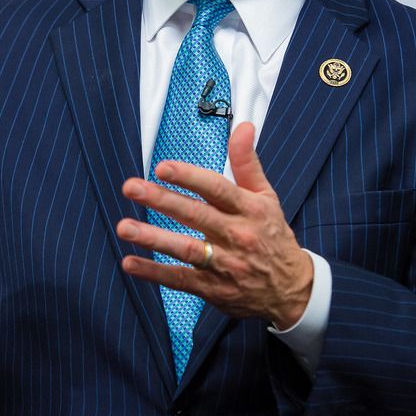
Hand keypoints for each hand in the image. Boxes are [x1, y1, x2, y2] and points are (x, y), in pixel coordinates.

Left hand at [116, 122, 312, 328]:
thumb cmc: (272, 235)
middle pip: (196, 216)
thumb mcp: (266, 197)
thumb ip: (247, 162)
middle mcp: (236, 235)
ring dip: (153, 238)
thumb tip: (242, 126)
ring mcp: (224, 264)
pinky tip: (130, 262)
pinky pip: (179, 279)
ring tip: (125, 227)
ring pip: (185, 249)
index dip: (189, 177)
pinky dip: (154, 272)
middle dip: (162, 200)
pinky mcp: (212, 288)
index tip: (163, 167)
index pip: (217, 189)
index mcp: (249, 209)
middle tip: (132, 188)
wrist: (291, 289)